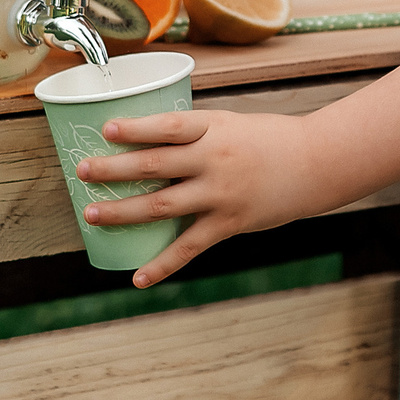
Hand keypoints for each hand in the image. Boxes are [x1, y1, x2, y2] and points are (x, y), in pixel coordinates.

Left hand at [76, 108, 336, 287]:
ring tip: (93, 214)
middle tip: (83, 170)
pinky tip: (137, 276)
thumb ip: (194, 132)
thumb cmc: (269, 139)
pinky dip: (162, 264)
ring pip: (163, 205)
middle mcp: (215, 159)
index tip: (106, 129)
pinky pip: (189, 247)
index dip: (136, 128)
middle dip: (115, 169)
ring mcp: (221, 194)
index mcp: (214, 127)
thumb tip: (147, 139)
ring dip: (124, 211)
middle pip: (155, 165)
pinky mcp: (229, 223)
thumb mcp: (231, 123)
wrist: (316, 164)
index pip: (168, 126)